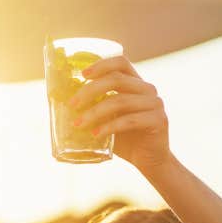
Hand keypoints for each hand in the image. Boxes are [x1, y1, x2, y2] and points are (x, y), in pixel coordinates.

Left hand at [68, 55, 171, 173]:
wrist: (148, 159)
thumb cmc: (125, 139)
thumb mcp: (107, 120)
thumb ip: (94, 109)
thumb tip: (63, 106)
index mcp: (136, 84)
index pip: (121, 63)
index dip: (101, 65)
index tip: (82, 74)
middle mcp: (147, 89)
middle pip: (116, 80)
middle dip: (90, 91)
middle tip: (72, 105)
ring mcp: (155, 104)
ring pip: (120, 101)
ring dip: (94, 112)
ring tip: (78, 124)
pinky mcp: (158, 120)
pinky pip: (129, 120)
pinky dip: (109, 127)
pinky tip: (95, 134)